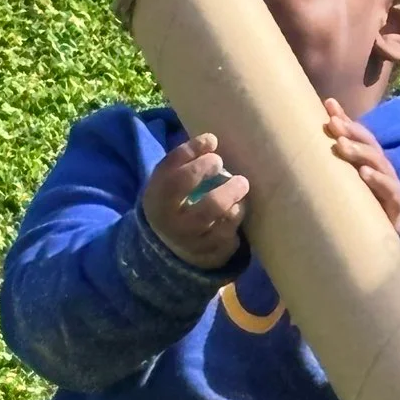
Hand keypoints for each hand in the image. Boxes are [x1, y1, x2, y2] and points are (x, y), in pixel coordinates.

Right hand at [142, 133, 250, 268]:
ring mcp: (192, 246)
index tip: (215, 153)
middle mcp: (175, 227)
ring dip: (237, 208)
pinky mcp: (208, 259)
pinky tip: (233, 216)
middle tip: (240, 179)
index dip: (201, 164)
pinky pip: (230, 242)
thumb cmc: (171, 200)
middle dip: (230, 190)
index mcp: (159, 202)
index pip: (180, 181)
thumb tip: (212, 140)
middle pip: (210, 208)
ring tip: (240, 197)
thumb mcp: (166, 178)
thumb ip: (184, 157)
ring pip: (224, 228)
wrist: (163, 244)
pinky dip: (235, 227)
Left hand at [324, 98, 399, 233]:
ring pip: (377, 162)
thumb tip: (316, 138)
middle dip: (351, 132)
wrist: (393, 231)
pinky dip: (377, 180)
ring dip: (359, 152)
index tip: (328, 106)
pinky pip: (388, 188)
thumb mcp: (353, 180)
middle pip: (368, 144)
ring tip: (342, 145)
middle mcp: (380, 166)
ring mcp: (390, 182)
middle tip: (333, 124)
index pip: (359, 134)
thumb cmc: (369, 202)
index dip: (346, 118)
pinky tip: (364, 173)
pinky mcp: (396, 202)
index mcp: (370, 159)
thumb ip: (340, 160)